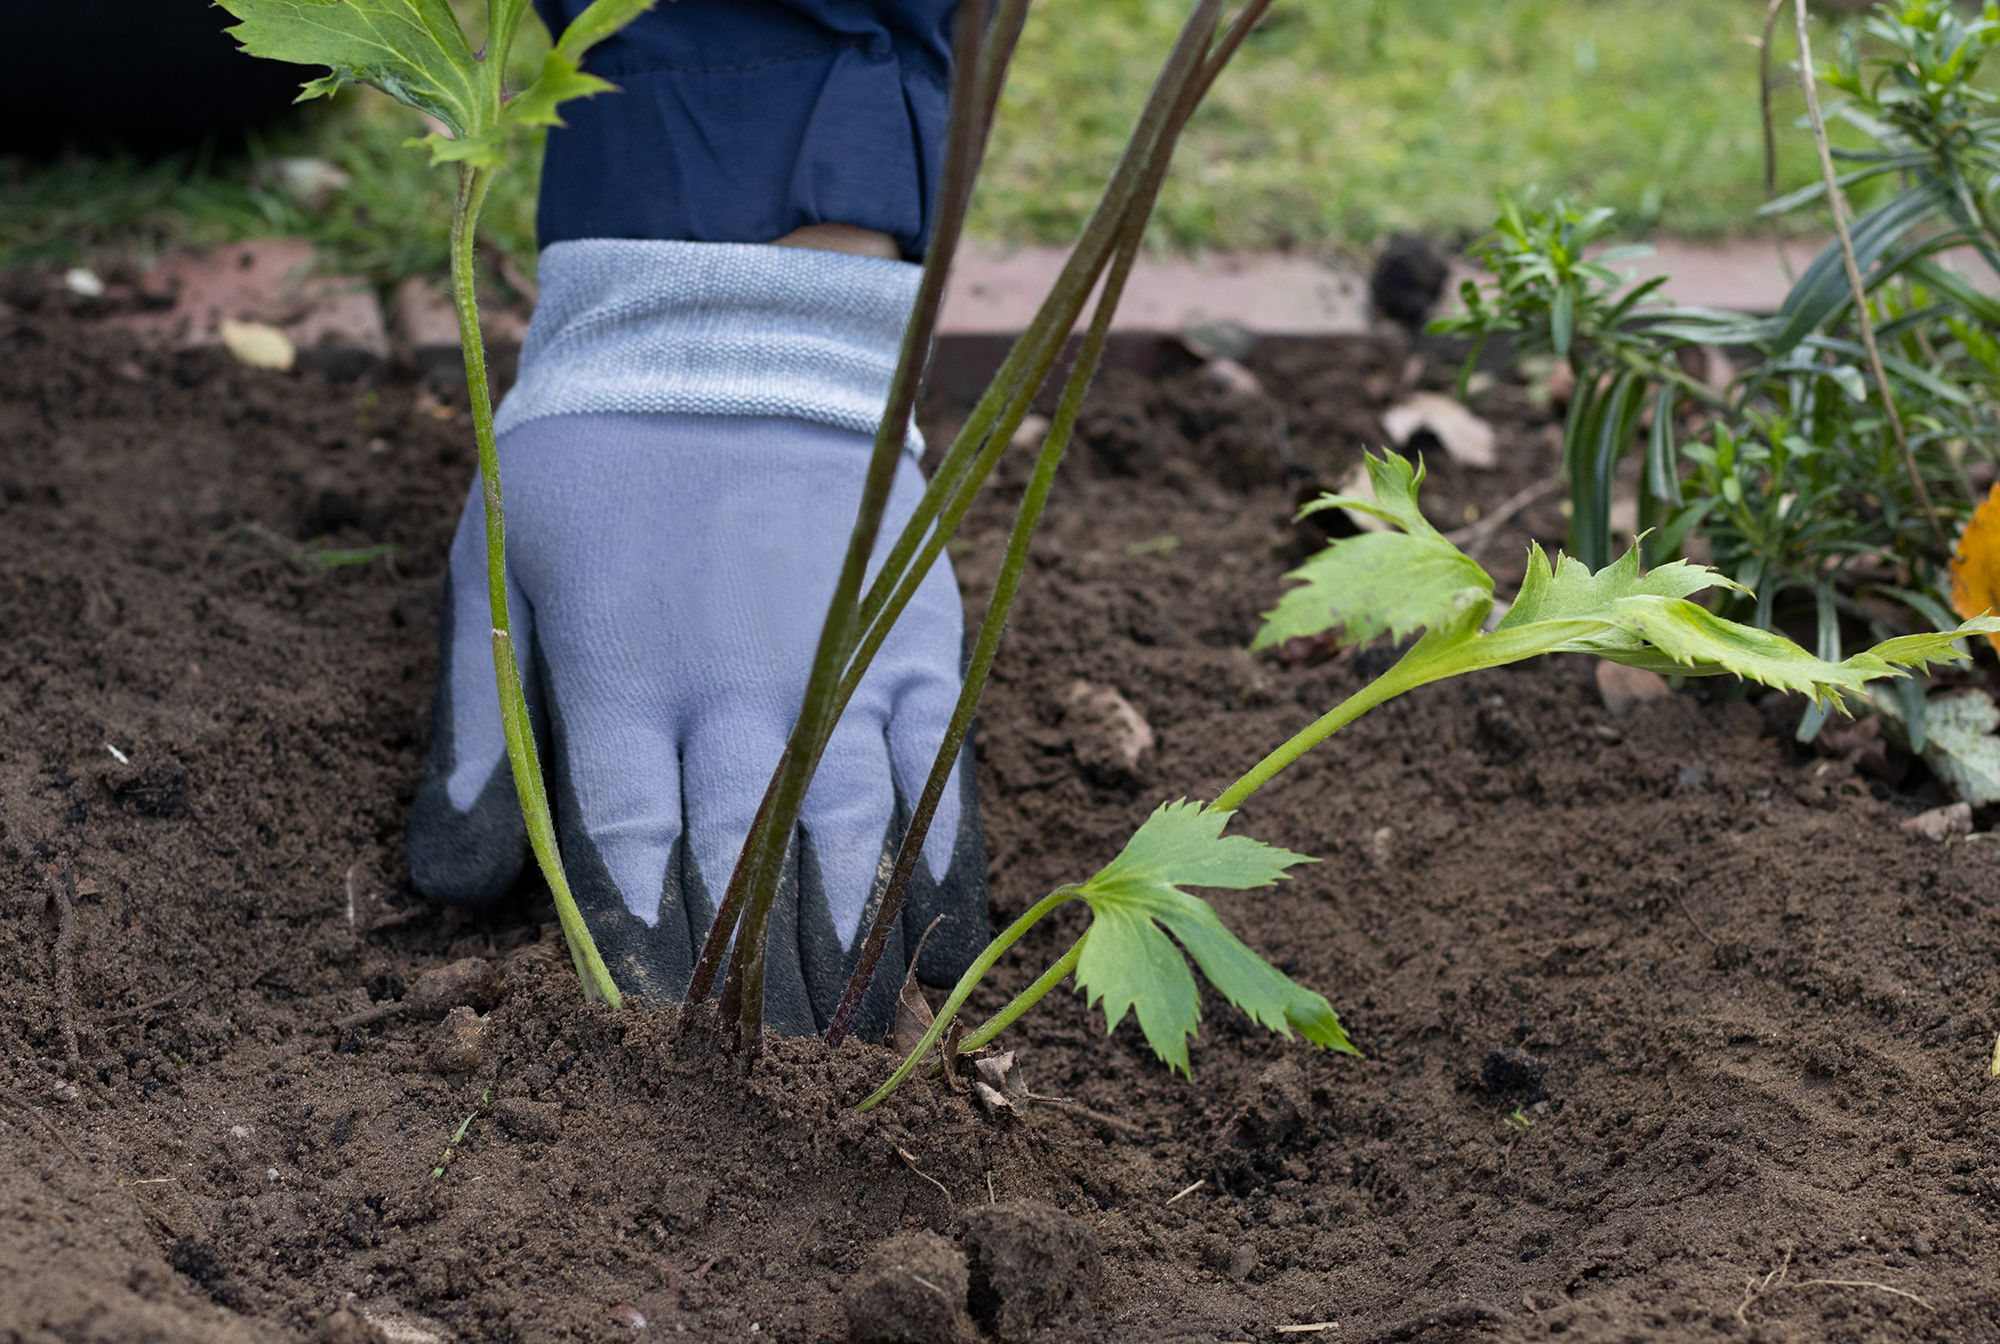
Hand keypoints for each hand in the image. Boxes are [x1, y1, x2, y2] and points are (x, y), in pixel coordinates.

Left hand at [407, 411, 986, 1035]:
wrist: (744, 340)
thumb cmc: (598, 459)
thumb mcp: (497, 566)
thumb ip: (474, 723)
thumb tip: (447, 886)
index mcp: (623, 677)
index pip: (626, 852)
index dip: (633, 954)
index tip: (639, 1039)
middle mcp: (737, 692)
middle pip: (740, 868)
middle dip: (741, 983)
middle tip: (750, 1078)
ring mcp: (841, 671)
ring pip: (847, 840)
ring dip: (843, 951)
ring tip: (844, 1046)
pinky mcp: (919, 649)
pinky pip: (936, 777)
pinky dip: (937, 868)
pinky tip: (933, 946)